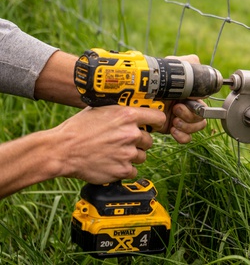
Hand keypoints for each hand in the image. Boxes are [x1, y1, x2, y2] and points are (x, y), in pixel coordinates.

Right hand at [50, 105, 165, 183]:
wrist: (62, 150)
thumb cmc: (77, 129)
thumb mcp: (100, 109)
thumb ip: (120, 110)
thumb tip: (132, 108)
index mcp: (127, 115)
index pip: (158, 118)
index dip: (156, 123)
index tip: (153, 126)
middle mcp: (131, 134)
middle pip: (149, 140)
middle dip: (138, 142)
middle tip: (121, 142)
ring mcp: (128, 153)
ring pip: (141, 156)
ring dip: (131, 156)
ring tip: (113, 153)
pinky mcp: (123, 170)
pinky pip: (134, 170)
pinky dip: (125, 169)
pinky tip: (111, 163)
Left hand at [158, 54, 207, 142]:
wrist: (138, 96)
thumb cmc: (154, 80)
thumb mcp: (172, 66)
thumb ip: (188, 62)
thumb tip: (198, 62)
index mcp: (190, 96)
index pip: (204, 107)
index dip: (197, 108)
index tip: (183, 103)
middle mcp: (187, 108)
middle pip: (201, 119)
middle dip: (189, 117)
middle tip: (175, 110)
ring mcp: (180, 119)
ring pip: (196, 128)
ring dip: (187, 126)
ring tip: (174, 122)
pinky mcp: (173, 129)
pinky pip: (186, 137)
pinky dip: (182, 135)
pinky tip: (173, 130)